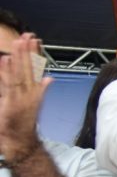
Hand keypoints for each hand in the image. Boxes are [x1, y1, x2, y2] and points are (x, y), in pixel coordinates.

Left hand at [0, 34, 49, 160]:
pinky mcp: (11, 102)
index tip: (36, 40)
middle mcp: (30, 92)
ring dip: (19, 56)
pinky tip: (6, 59)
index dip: (36, 53)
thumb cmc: (22, 122)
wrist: (20, 140)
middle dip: (28, 51)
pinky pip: (9, 83)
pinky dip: (7, 71)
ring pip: (20, 72)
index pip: (36, 68)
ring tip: (18, 42)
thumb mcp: (33, 103)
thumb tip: (49, 78)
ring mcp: (21, 97)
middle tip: (27, 35)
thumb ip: (41, 89)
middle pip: (29, 68)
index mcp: (35, 91)